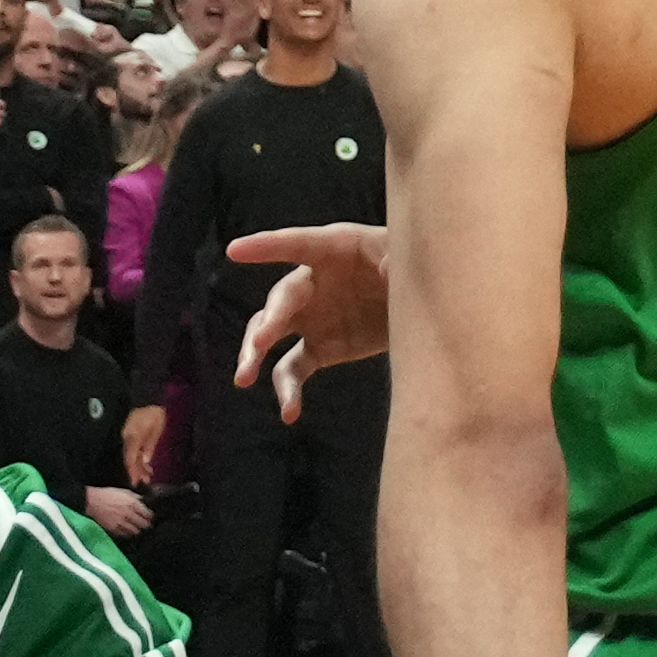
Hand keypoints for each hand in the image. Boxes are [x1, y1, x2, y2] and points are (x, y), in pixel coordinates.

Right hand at [82, 484, 155, 538]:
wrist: (92, 501)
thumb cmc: (107, 495)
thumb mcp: (124, 491)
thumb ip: (136, 497)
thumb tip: (144, 501)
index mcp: (133, 504)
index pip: (148, 514)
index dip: (151, 517)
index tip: (151, 517)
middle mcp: (129, 514)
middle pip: (144, 525)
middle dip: (147, 525)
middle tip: (147, 524)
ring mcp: (121, 523)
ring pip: (136, 532)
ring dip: (138, 530)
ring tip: (138, 528)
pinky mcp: (114, 529)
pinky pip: (125, 535)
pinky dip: (128, 534)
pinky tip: (128, 531)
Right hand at [120, 403, 169, 489]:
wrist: (146, 397)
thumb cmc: (153, 413)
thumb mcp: (156, 429)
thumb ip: (149, 446)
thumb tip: (145, 461)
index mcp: (133, 437)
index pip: (130, 458)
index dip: (132, 471)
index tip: (136, 482)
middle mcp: (126, 439)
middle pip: (129, 459)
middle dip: (136, 471)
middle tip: (144, 482)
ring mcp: (126, 437)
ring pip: (130, 455)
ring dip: (137, 466)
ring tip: (147, 475)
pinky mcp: (128, 435)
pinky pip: (131, 449)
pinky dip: (137, 457)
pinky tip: (144, 464)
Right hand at [229, 222, 396, 415]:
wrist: (420, 304)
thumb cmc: (411, 265)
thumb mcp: (410, 259)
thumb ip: (397, 264)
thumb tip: (389, 269)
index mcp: (334, 249)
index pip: (297, 243)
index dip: (267, 245)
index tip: (235, 250)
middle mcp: (314, 282)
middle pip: (283, 298)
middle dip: (270, 319)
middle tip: (261, 342)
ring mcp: (312, 317)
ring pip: (270, 332)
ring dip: (255, 353)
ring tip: (244, 378)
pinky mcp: (319, 348)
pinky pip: (293, 368)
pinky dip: (288, 391)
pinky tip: (289, 413)